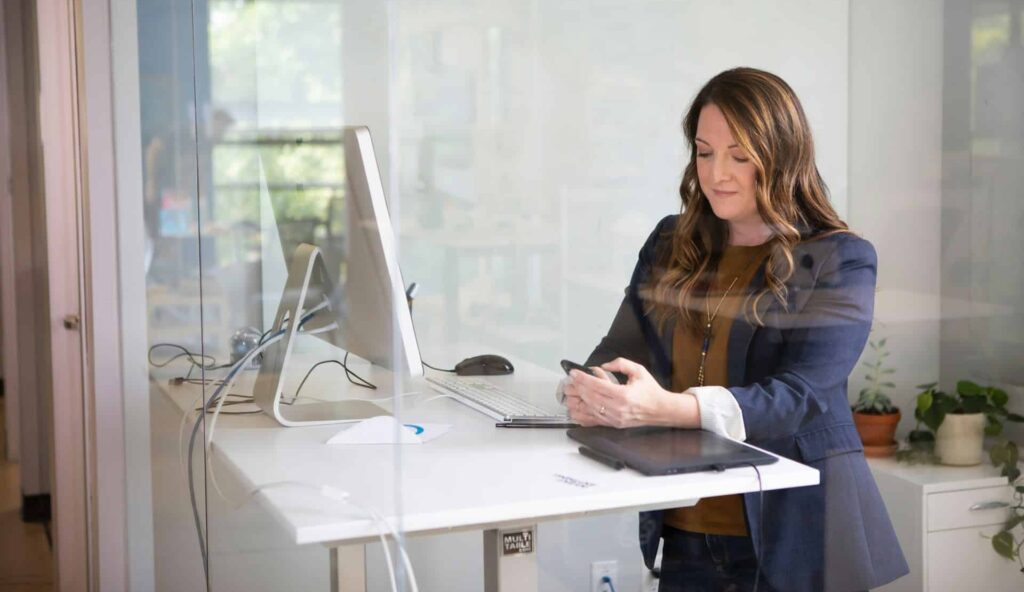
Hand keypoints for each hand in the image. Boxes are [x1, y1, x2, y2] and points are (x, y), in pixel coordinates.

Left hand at [567, 358, 698, 428]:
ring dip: (575, 401)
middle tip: (568, 381)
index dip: (582, 378)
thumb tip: (604, 365)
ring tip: (568, 393)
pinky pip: (592, 421)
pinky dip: (580, 416)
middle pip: (589, 397)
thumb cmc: (650, 391)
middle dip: (576, 388)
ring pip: (588, 410)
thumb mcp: (638, 371)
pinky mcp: (613, 424)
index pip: (597, 386)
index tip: (574, 373)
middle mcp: (617, 408)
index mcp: (623, 395)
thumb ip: (620, 363)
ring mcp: (614, 418)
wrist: (661, 410)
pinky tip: (573, 409)